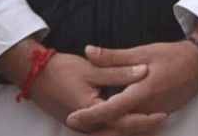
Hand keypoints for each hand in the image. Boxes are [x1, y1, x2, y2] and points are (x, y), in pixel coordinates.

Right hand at [0, 40, 152, 131]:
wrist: (34, 75)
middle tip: (162, 121)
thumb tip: (144, 71)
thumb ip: (119, 72)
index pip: (124, 121)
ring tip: (150, 124)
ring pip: (111, 134)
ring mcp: (82, 128)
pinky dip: (117, 128)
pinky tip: (127, 121)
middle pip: (119, 133)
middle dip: (141, 130)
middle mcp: (87, 126)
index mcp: (92, 112)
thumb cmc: (61, 70)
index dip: (145, 119)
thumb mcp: (92, 69)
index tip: (163, 115)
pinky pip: (102, 131)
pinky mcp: (79, 124)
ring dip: (130, 130)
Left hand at [65, 41, 197, 131]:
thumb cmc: (172, 56)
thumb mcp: (142, 52)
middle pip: (117, 124)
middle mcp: (149, 108)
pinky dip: (123, 123)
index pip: (112, 109)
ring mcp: (155, 114)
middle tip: (74, 122)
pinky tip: (111, 119)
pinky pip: (138, 124)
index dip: (91, 115)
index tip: (73, 118)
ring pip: (128, 126)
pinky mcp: (160, 115)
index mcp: (143, 91)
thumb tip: (90, 52)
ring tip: (88, 121)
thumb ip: (114, 56)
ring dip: (108, 125)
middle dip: (94, 125)